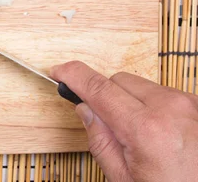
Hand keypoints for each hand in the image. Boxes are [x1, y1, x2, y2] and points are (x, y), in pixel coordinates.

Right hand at [52, 61, 197, 181]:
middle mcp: (170, 108)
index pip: (99, 88)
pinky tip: (159, 132)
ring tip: (141, 135)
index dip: (73, 76)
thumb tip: (85, 109)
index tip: (58, 72)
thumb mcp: (124, 179)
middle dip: (106, 97)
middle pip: (118, 81)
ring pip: (141, 86)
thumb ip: (100, 141)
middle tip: (109, 126)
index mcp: (146, 129)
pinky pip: (163, 93)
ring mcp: (189, 104)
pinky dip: (153, 106)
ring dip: (131, 101)